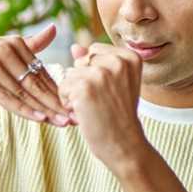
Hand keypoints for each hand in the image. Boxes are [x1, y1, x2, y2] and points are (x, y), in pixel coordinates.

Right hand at [0, 24, 71, 125]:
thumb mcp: (0, 47)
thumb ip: (29, 44)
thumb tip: (54, 28)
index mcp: (15, 43)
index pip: (42, 72)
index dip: (61, 90)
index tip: (79, 104)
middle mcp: (6, 50)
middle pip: (37, 82)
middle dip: (58, 102)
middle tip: (77, 117)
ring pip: (24, 91)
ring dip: (45, 109)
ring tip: (63, 122)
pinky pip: (6, 97)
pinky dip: (24, 109)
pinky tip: (39, 118)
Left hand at [58, 42, 150, 171]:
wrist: (124, 145)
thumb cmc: (118, 116)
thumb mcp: (116, 84)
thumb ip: (96, 62)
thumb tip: (74, 46)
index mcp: (129, 57)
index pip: (94, 51)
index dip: (94, 73)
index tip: (110, 91)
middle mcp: (117, 61)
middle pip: (81, 61)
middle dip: (83, 81)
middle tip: (102, 102)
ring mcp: (100, 74)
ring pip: (70, 74)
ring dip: (75, 93)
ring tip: (94, 108)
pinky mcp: (84, 87)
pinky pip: (63, 87)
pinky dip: (68, 103)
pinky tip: (84, 113)